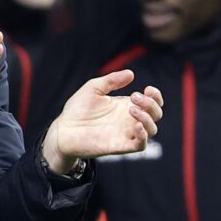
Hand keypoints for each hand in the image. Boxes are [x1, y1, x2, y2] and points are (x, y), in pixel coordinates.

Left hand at [42, 70, 163, 173]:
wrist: (64, 129)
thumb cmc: (77, 109)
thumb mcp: (94, 88)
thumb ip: (112, 80)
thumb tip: (131, 74)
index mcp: (125, 105)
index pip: (151, 102)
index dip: (156, 96)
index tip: (148, 89)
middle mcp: (129, 120)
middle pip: (156, 114)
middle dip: (151, 104)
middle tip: (134, 97)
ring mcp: (126, 133)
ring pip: (152, 129)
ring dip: (148, 118)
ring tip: (131, 109)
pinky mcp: (120, 146)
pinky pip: (140, 145)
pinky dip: (143, 135)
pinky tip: (135, 124)